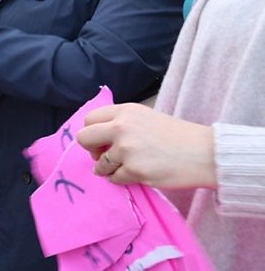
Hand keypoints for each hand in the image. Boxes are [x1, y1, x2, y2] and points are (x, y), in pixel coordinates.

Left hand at [76, 103, 216, 188]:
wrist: (205, 153)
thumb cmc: (178, 136)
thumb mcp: (146, 117)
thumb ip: (122, 123)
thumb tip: (98, 139)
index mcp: (125, 111)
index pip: (89, 119)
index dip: (92, 132)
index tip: (100, 141)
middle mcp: (122, 127)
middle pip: (84, 138)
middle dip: (91, 150)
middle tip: (103, 156)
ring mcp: (127, 149)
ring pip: (100, 164)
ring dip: (108, 169)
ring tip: (125, 167)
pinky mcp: (134, 170)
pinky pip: (114, 179)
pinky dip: (122, 179)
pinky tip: (136, 174)